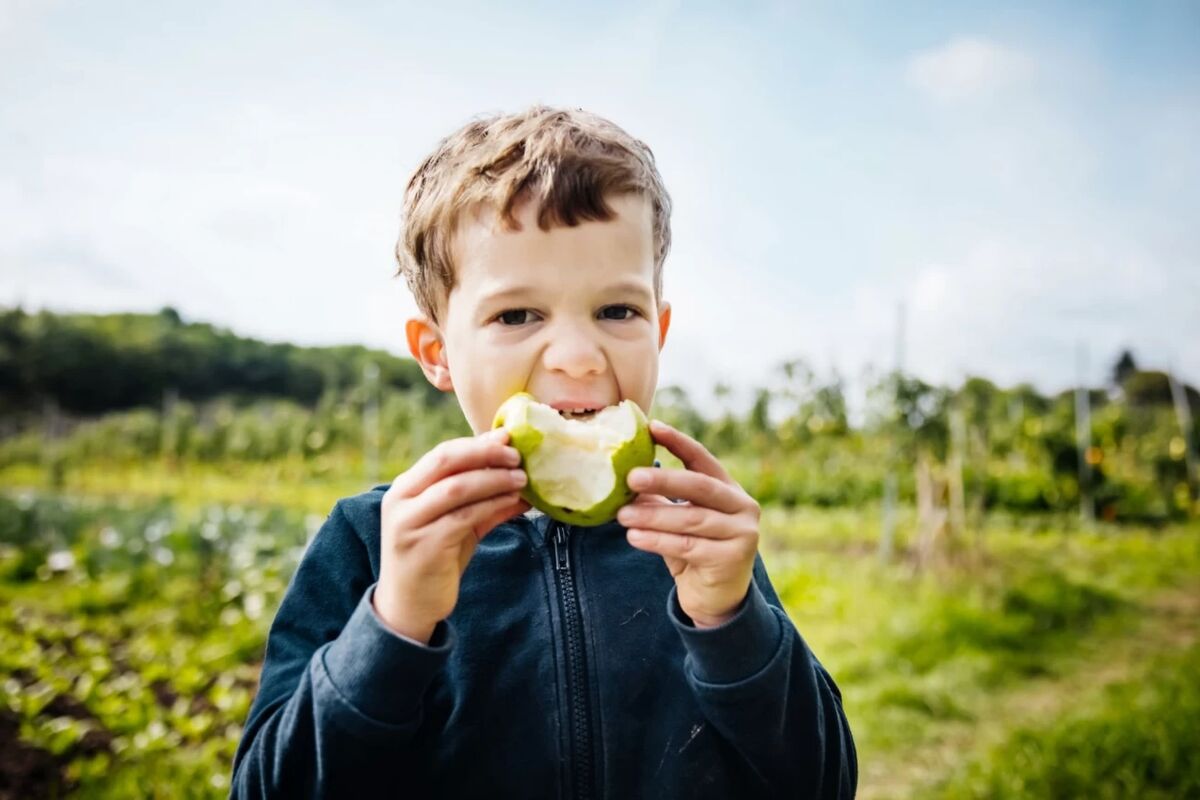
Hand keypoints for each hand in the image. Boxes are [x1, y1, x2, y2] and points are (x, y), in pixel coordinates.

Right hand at [374, 429, 530, 642]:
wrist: (409, 606)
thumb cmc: (435, 559)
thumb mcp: (459, 524)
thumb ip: (483, 499)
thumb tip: (521, 476)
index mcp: (405, 488)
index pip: (442, 453)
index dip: (477, 443)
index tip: (508, 438)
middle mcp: (400, 501)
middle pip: (446, 462)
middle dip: (485, 453)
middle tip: (517, 455)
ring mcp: (409, 523)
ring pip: (456, 488)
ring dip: (493, 479)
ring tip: (522, 478)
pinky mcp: (424, 546)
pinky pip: (463, 517)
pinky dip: (491, 505)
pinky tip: (512, 501)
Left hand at [617, 421, 760, 627]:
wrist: (716, 600)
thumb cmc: (694, 552)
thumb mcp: (677, 522)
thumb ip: (660, 501)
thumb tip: (623, 480)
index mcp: (728, 489)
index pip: (702, 459)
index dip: (678, 442)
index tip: (652, 427)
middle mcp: (742, 506)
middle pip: (699, 486)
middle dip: (663, 480)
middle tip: (631, 477)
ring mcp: (742, 532)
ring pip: (691, 518)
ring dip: (653, 515)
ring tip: (622, 515)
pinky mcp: (733, 558)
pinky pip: (689, 546)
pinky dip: (658, 541)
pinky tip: (634, 537)